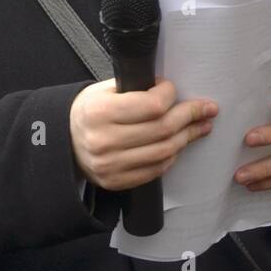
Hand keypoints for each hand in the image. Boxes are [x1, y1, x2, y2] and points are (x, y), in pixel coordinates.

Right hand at [69, 78, 216, 191]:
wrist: (63, 142)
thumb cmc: (90, 110)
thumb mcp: (104, 91)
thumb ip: (135, 89)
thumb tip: (174, 90)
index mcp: (100, 112)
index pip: (152, 105)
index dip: (170, 94)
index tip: (173, 89)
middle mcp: (104, 141)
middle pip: (163, 129)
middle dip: (191, 116)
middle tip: (208, 109)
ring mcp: (110, 165)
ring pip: (164, 151)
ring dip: (188, 137)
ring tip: (202, 126)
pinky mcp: (116, 181)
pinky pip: (155, 170)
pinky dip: (172, 156)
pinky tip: (180, 144)